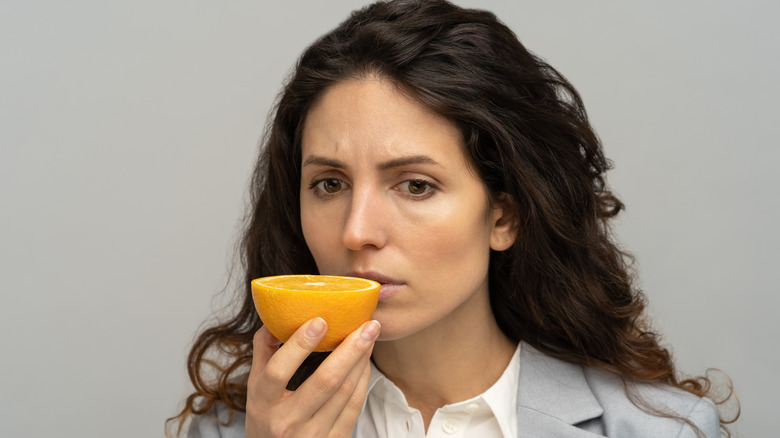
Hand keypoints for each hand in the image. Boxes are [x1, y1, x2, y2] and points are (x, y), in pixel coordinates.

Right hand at [245, 317, 379, 437]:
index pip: (279, 370)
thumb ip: (264, 352)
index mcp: (263, 403)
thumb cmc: (266, 419)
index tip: (320, 320)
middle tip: (368, 324)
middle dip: (350, 349)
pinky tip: (366, 360)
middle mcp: (288, 421)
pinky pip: (355, 406)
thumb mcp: (255, 389)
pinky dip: (363, 379)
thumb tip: (276, 317)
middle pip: (325, 381)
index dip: (300, 345)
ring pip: (345, 391)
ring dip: (362, 360)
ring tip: (371, 334)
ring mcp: (313, 434)